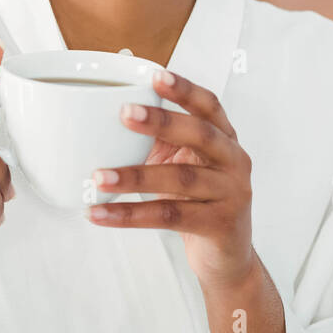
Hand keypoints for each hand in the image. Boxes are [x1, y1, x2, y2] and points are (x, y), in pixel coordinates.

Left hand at [88, 68, 254, 290]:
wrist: (228, 257)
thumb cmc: (198, 202)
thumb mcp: (184, 164)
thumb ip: (160, 140)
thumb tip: (111, 112)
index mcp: (225, 139)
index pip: (209, 105)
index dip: (184, 89)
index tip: (156, 74)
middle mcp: (234, 161)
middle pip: (200, 135)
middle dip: (161, 122)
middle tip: (124, 113)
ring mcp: (231, 194)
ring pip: (180, 180)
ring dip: (134, 177)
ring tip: (98, 177)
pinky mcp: (220, 225)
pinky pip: (170, 217)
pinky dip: (130, 215)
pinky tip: (101, 214)